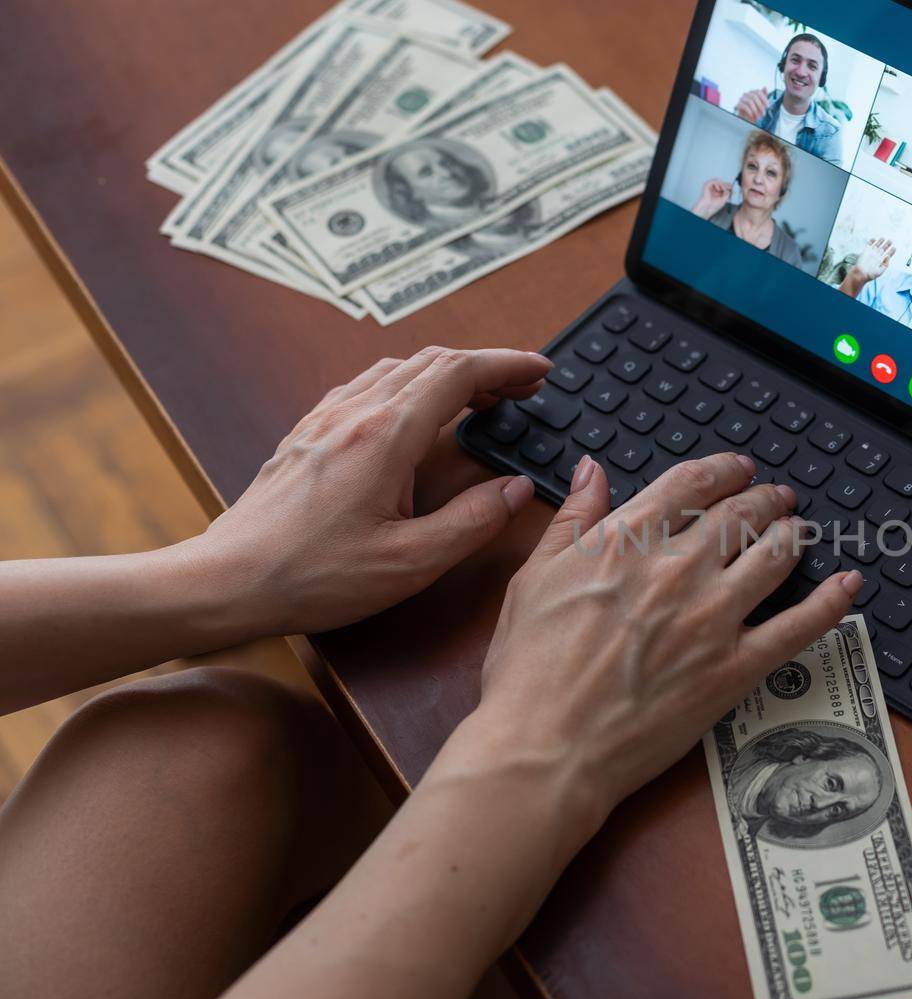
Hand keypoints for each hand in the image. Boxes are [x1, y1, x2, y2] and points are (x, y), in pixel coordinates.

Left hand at [197, 347, 550, 635]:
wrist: (228, 580)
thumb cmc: (314, 577)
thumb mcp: (411, 562)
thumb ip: (472, 521)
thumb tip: (515, 489)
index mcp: (386, 436)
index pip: (459, 374)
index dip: (507, 366)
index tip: (539, 371)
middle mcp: (354, 413)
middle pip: (431, 362)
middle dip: (484, 367)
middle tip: (521, 387)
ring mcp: (325, 419)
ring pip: (397, 369)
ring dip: (445, 372)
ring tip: (477, 398)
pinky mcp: (307, 434)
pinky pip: (366, 386)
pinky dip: (407, 384)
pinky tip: (413, 412)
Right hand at [466, 453, 861, 826]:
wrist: (545, 748)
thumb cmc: (529, 673)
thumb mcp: (534, 579)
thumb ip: (573, 520)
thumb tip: (593, 472)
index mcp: (626, 543)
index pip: (690, 484)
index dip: (722, 469)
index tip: (736, 468)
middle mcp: (677, 571)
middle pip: (739, 514)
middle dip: (764, 498)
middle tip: (776, 496)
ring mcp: (712, 620)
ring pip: (773, 557)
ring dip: (792, 535)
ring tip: (798, 530)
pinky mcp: (735, 670)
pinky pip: (799, 628)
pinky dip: (831, 602)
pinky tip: (849, 585)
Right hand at [691, 177, 733, 218]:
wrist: (707, 208)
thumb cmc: (714, 205)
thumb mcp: (724, 199)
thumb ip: (727, 193)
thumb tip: (729, 189)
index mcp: (717, 192)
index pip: (723, 186)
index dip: (728, 186)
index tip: (732, 188)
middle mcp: (713, 189)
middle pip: (721, 183)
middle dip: (726, 185)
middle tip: (730, 187)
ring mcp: (710, 187)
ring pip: (718, 181)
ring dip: (722, 184)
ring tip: (724, 189)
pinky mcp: (707, 185)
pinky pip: (714, 180)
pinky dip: (718, 184)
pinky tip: (718, 189)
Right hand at [734, 89, 768, 124]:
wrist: (747, 119)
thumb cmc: (755, 111)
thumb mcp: (761, 104)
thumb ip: (763, 96)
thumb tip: (765, 87)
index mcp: (753, 92)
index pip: (758, 92)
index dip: (764, 99)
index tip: (768, 106)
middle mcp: (747, 94)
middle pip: (754, 96)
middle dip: (760, 106)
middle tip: (763, 114)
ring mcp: (742, 99)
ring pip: (750, 101)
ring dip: (755, 110)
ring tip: (758, 116)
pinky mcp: (738, 104)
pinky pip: (745, 106)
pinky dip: (750, 111)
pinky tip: (752, 115)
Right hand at [842, 236, 894, 294]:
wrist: (861, 274)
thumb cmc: (871, 274)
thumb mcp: (881, 271)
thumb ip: (886, 264)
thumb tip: (888, 256)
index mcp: (881, 261)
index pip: (888, 254)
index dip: (891, 251)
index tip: (894, 247)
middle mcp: (877, 256)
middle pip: (883, 248)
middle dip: (887, 244)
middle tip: (890, 241)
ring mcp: (871, 253)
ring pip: (877, 245)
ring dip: (880, 241)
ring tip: (883, 238)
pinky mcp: (866, 251)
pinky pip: (869, 244)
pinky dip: (871, 241)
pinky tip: (874, 239)